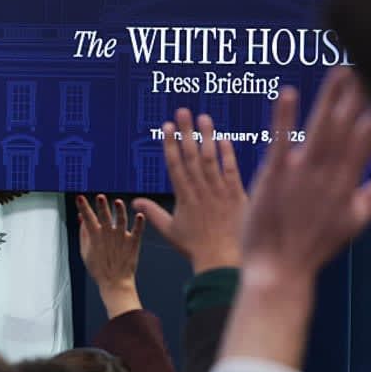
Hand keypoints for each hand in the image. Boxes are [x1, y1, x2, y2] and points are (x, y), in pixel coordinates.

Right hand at [77, 194, 143, 318]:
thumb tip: (82, 219)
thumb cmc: (99, 269)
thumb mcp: (85, 252)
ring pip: (121, 221)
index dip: (83, 207)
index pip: (87, 218)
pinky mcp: (133, 243)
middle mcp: (108, 236)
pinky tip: (139, 215)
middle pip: (105, 217)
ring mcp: (122, 239)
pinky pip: (137, 231)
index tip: (80, 198)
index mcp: (96, 237)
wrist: (115, 283)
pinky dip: (139, 223)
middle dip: (101, 206)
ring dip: (120, 211)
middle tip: (100, 197)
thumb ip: (84, 234)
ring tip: (118, 202)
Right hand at [133, 110, 243, 273]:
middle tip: (182, 111)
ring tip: (202, 117)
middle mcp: (200, 189)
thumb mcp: (169, 230)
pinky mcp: (237, 195)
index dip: (169, 143)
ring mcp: (219, 190)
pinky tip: (224, 139)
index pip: (174, 163)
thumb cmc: (195, 248)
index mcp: (183, 196)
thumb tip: (134, 202)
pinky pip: (231, 170)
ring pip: (211, 158)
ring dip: (206, 136)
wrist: (222, 260)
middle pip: (191, 155)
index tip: (166, 126)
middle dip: (185, 131)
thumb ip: (152, 213)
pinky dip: (228, 154)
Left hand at [242, 68, 370, 282]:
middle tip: (368, 63)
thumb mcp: (355, 219)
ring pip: (320, 129)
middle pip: (349, 127)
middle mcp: (329, 173)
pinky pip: (280, 142)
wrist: (279, 269)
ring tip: (342, 70)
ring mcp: (301, 174)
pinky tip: (288, 93)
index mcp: (348, 180)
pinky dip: (285, 118)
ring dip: (331, 99)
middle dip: (360, 96)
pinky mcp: (273, 177)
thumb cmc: (315, 243)